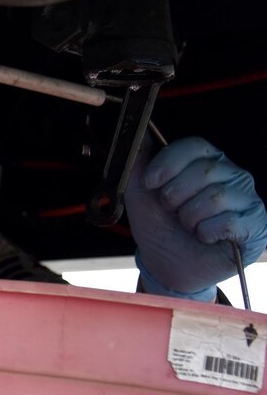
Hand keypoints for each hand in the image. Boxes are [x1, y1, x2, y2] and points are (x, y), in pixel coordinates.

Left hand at [126, 136, 266, 300]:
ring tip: (187, 225)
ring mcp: (247, 199)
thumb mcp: (140, 190)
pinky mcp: (256, 224)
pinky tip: (204, 237)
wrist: (166, 261)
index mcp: (206, 161)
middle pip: (204, 171)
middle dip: (174, 195)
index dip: (167, 164)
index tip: (149, 183)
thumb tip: (140, 132)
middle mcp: (232, 175)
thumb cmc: (158, 224)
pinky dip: (206, 233)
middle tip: (170, 210)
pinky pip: (228, 222)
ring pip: (216, 196)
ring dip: (189, 217)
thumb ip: (140, 160)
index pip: (194, 146)